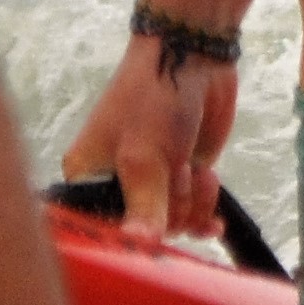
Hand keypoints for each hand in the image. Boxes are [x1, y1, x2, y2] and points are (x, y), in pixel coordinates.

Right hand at [57, 34, 238, 246]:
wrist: (193, 58)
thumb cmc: (151, 100)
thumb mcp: (143, 157)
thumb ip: (144, 206)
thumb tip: (140, 246)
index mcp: (88, 176)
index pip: (99, 228)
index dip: (126, 238)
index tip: (149, 235)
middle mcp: (116, 184)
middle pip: (143, 232)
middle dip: (169, 209)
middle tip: (174, 172)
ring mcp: (153, 182)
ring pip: (173, 225)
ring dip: (190, 204)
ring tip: (193, 169)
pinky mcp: (182, 177)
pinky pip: (193, 215)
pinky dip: (204, 215)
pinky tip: (214, 220)